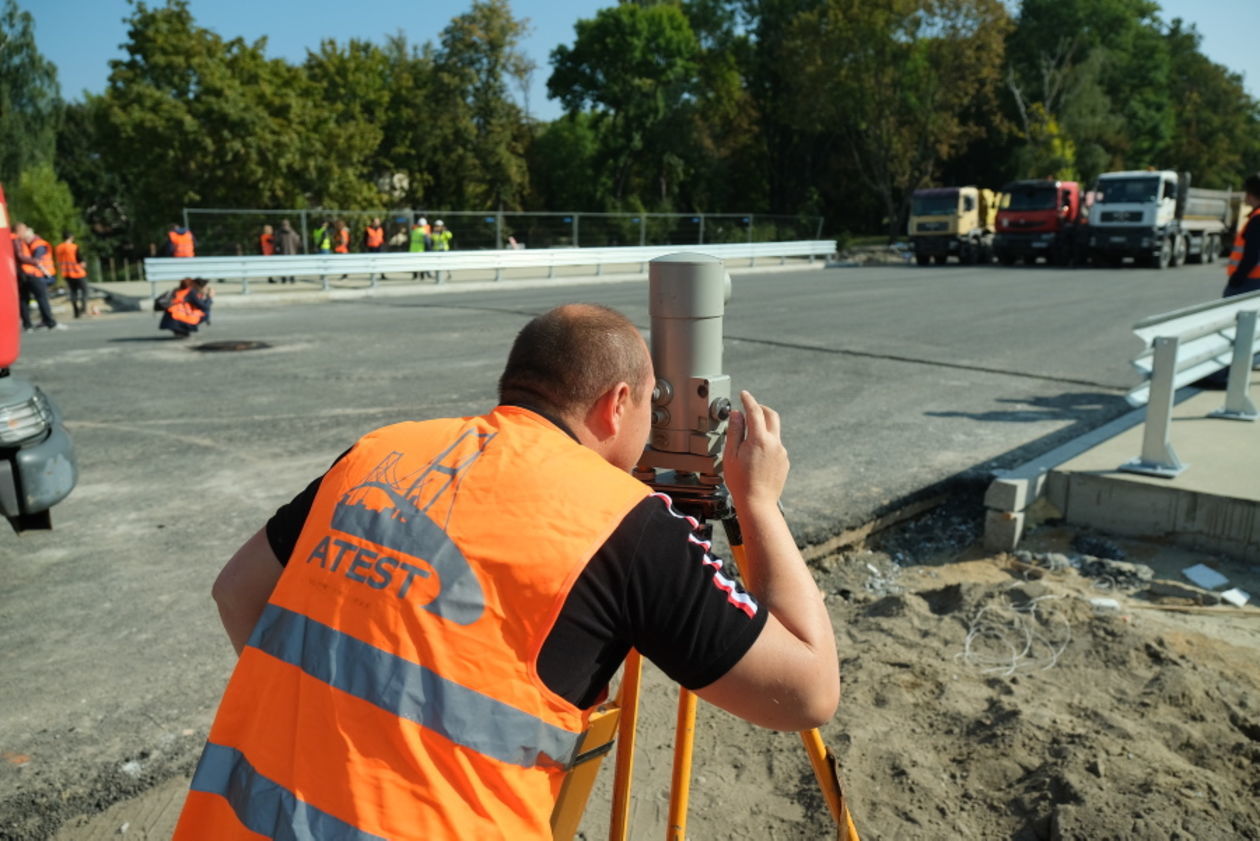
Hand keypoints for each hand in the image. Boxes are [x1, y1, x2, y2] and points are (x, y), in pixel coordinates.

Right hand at [722, 390, 788, 510]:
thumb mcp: (730, 455)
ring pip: (774, 432)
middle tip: (750, 409)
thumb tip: (736, 414)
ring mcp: (781, 452)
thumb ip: (734, 431)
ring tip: (748, 438)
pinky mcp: (784, 462)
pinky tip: (756, 455)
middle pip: (771, 415)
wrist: (757, 503)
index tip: (744, 394)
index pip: (754, 411)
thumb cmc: (740, 481)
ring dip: (763, 428)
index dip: (748, 400)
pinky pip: (776, 446)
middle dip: (761, 408)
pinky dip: (767, 443)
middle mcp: (774, 443)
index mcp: (759, 439)